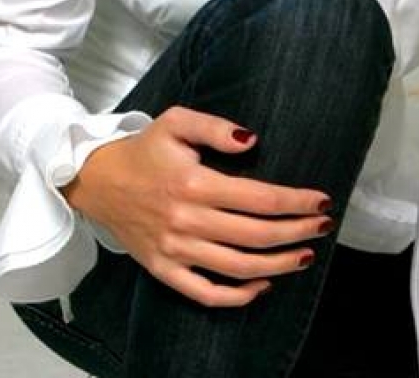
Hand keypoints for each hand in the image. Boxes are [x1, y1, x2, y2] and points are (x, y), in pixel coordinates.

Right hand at [62, 106, 333, 306]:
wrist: (95, 181)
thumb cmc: (143, 150)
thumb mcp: (176, 122)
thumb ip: (216, 127)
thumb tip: (252, 139)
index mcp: (194, 184)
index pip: (260, 199)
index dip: (297, 202)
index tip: (321, 201)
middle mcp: (187, 221)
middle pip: (257, 235)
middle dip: (298, 232)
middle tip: (323, 227)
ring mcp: (175, 250)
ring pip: (239, 268)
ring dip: (279, 265)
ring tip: (305, 256)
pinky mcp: (163, 270)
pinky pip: (205, 293)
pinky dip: (238, 296)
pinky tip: (263, 285)